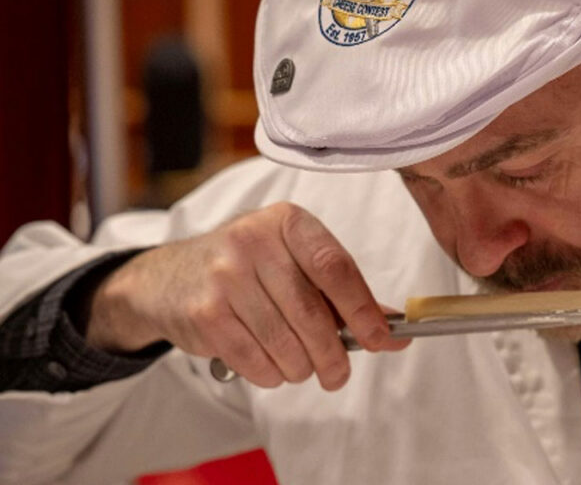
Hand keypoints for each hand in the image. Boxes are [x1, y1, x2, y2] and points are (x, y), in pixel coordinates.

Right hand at [87, 202, 409, 389]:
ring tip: (301, 367)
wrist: (169, 279)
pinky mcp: (204, 312)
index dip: (363, 309)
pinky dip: (271, 374)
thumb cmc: (250, 271)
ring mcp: (225, 276)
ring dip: (301, 368)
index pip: (335, 267)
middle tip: (338, 374)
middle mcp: (253, 241)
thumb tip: (395, 330)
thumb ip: (344, 293)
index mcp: (287, 222)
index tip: (381, 339)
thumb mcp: (295, 263)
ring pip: (285, 343)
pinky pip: (255, 360)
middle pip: (312, 313)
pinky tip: (271, 366)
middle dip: (333, 354)